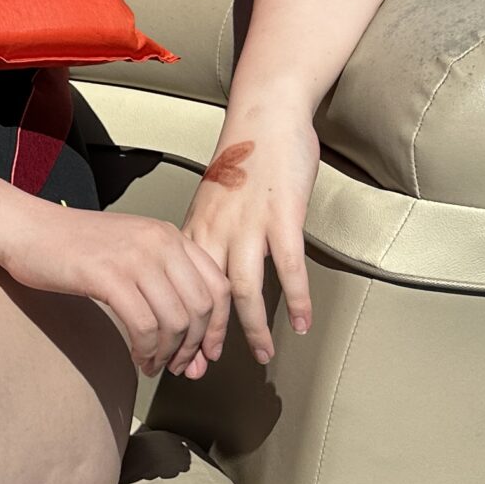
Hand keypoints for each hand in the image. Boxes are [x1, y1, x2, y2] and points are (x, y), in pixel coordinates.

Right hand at [2, 199, 229, 378]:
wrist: (26, 229)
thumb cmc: (72, 246)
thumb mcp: (130, 250)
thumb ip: (163, 285)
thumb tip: (194, 339)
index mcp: (168, 234)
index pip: (217, 286)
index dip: (220, 327)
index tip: (208, 353)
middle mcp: (158, 242)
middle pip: (201, 309)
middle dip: (195, 347)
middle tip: (180, 367)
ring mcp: (134, 257)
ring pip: (176, 321)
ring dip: (169, 354)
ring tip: (154, 365)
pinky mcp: (107, 275)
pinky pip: (144, 327)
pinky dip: (146, 351)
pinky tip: (138, 357)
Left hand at [180, 107, 320, 366]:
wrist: (264, 114)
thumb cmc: (245, 158)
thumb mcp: (215, 201)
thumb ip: (212, 235)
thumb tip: (211, 272)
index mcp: (197, 227)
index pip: (182, 288)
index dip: (182, 324)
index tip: (181, 353)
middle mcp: (216, 229)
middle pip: (206, 295)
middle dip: (206, 337)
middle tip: (203, 368)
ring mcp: (248, 224)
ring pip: (244, 288)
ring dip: (252, 327)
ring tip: (262, 355)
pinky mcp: (281, 216)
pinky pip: (289, 267)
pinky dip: (296, 298)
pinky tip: (302, 322)